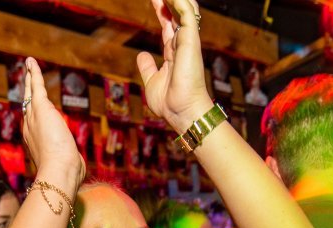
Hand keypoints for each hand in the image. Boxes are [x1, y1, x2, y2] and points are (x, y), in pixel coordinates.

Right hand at [20, 57, 83, 184]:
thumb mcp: (68, 164)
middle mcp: (29, 127)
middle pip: (27, 105)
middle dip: (27, 92)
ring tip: (29, 67)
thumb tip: (78, 165)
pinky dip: (34, 73)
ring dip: (30, 79)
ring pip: (30, 93)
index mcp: (34, 141)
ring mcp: (33, 116)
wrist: (58, 170)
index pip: (33, 123)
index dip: (33, 113)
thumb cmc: (65, 172)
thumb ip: (71, 160)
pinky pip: (36, 86)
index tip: (33, 106)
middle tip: (27, 80)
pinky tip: (31, 62)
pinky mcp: (41, 107)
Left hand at [136, 0, 214, 132]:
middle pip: (176, 14)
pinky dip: (180, 2)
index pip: (168, 26)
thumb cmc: (170, 103)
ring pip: (185, 9)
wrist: (182, 112)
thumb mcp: (152, 82)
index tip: (154, 0)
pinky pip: (187, 13)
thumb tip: (142, 55)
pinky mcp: (190, 39)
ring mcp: (187, 41)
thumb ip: (147, 67)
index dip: (162, 12)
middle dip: (167, 1)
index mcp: (174, 53)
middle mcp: (182, 45)